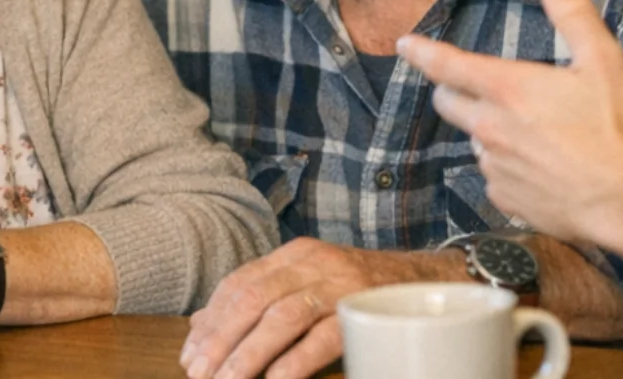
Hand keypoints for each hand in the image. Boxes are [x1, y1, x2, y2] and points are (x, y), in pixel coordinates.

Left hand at [183, 238, 450, 378]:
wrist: (433, 281)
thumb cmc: (363, 290)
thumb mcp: (309, 284)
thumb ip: (261, 299)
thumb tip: (200, 324)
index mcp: (296, 254)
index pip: (240, 283)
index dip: (210, 319)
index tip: (189, 353)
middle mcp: (314, 262)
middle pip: (252, 298)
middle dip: (220, 339)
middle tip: (198, 372)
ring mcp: (340, 284)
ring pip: (281, 316)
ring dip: (247, 354)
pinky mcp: (364, 310)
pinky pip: (322, 336)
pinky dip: (294, 361)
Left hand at [398, 0, 622, 246]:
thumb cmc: (617, 127)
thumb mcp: (602, 61)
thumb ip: (573, 15)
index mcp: (506, 89)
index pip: (447, 65)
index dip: (422, 52)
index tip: (404, 44)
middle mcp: (489, 129)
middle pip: (449, 104)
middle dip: (454, 92)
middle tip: (482, 89)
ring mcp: (494, 168)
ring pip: (476, 143)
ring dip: (489, 134)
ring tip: (533, 135)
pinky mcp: (505, 202)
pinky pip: (496, 179)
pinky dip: (509, 170)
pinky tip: (541, 170)